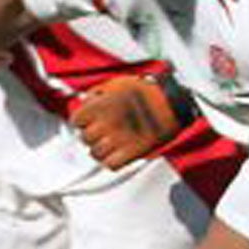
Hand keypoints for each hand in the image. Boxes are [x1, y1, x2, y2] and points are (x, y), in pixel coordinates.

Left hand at [70, 73, 188, 168]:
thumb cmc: (148, 90)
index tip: (89, 122)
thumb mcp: (117, 83)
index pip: (76, 121)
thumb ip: (97, 94)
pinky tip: (117, 155)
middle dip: (93, 136)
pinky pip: (111, 165)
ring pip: (95, 153)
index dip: (83, 122)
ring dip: (101, 150)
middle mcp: (106, 123)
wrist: (172, 101)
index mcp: (99, 106)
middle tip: (102, 133)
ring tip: (110, 145)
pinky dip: (112, 162)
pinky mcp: (132, 151)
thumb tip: (86, 102)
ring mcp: (118, 139)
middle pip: (85, 138)